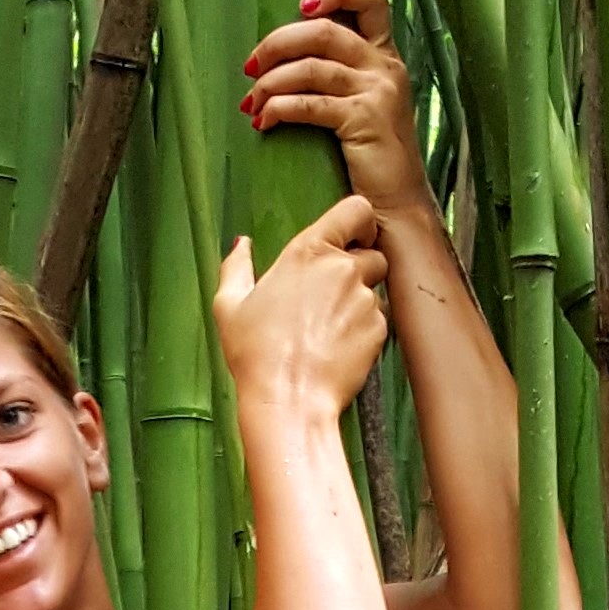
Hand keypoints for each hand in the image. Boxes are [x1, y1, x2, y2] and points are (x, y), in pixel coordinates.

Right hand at [214, 192, 391, 424]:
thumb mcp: (229, 305)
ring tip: (328, 330)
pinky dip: (363, 331)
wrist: (288, 400)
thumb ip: (236, 267)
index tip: (354, 236)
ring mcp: (365, 300)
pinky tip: (337, 349)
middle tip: (332, 296)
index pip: (357, 210)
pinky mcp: (379, 330)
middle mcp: (343, 269)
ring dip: (360, 303)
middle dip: (361, 269)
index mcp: (308, 252)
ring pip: (376, 292)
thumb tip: (240, 244)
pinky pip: (378, 322)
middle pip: (373, 254)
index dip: (361, 221)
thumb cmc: (255, 353)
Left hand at [241, 0, 429, 225]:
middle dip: (276, 44)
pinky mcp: (364, 118)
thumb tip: (284, 58)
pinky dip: (278, 109)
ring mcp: (377, 90)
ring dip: (269, 83)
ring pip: (310, 66)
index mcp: (385, 56)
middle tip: (250, 67)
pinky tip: (264, 122)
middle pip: (322, 29)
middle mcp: (384, 66)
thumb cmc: (371, 159)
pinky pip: (309, 102)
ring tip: (250, 104)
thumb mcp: (364, 104)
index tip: (300, 6)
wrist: (397, 206)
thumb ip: (340, 74)